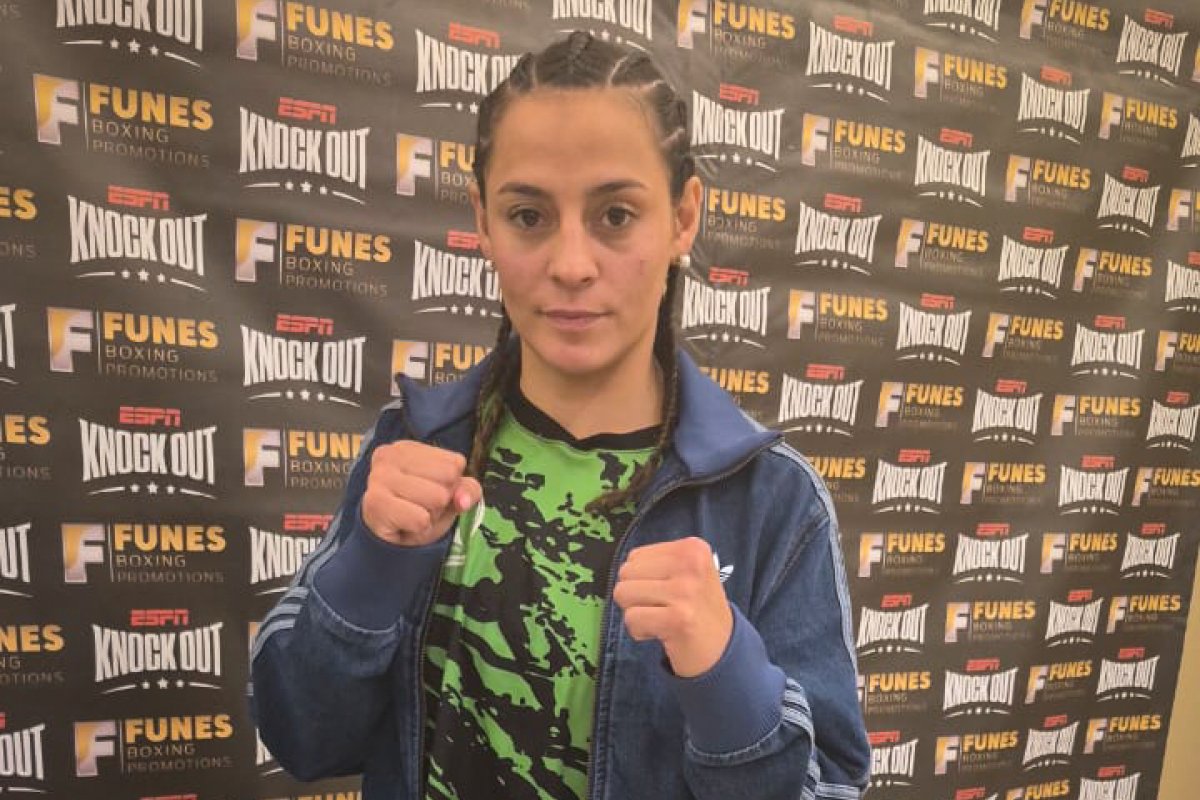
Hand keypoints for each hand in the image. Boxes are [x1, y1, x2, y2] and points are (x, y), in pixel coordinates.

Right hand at [361, 442, 481, 546]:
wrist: (387, 541)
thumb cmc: (417, 510)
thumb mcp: (450, 495)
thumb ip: (467, 490)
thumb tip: (463, 500)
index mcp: (409, 448)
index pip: (455, 463)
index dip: (451, 484)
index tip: (429, 491)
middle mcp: (390, 455)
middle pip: (448, 477)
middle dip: (441, 500)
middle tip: (420, 507)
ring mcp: (379, 477)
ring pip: (437, 498)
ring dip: (431, 516)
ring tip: (412, 515)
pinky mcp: (375, 503)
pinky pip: (421, 519)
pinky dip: (420, 529)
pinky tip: (404, 525)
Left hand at [613, 537, 733, 677]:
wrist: (723, 648)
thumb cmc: (696, 608)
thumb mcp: (686, 571)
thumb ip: (656, 562)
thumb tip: (622, 570)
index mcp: (692, 547)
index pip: (635, 556)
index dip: (643, 579)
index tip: (668, 592)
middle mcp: (691, 563)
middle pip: (626, 572)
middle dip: (636, 595)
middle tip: (663, 607)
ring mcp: (685, 590)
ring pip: (623, 593)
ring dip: (636, 612)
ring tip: (662, 618)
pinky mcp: (678, 618)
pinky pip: (631, 618)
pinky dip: (639, 631)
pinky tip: (662, 632)